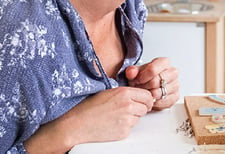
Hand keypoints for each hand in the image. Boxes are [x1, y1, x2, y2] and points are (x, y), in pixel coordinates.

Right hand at [24, 86, 153, 150]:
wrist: (78, 124)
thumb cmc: (89, 108)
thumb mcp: (108, 92)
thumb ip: (125, 93)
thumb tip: (138, 95)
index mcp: (124, 93)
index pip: (147, 95)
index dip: (146, 99)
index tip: (144, 101)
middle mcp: (128, 105)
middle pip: (145, 107)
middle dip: (140, 109)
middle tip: (129, 110)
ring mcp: (126, 119)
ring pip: (139, 118)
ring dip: (132, 118)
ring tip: (117, 116)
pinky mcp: (123, 131)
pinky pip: (131, 128)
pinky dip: (125, 127)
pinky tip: (113, 124)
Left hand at [125, 56, 179, 109]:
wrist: (149, 83)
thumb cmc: (144, 76)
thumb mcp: (136, 71)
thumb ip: (132, 71)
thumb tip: (131, 73)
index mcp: (164, 62)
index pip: (153, 70)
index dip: (142, 77)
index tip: (137, 80)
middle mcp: (173, 72)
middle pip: (156, 82)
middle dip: (145, 87)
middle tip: (139, 88)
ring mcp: (175, 84)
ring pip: (160, 93)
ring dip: (149, 96)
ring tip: (144, 93)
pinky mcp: (176, 96)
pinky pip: (165, 102)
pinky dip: (155, 103)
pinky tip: (151, 100)